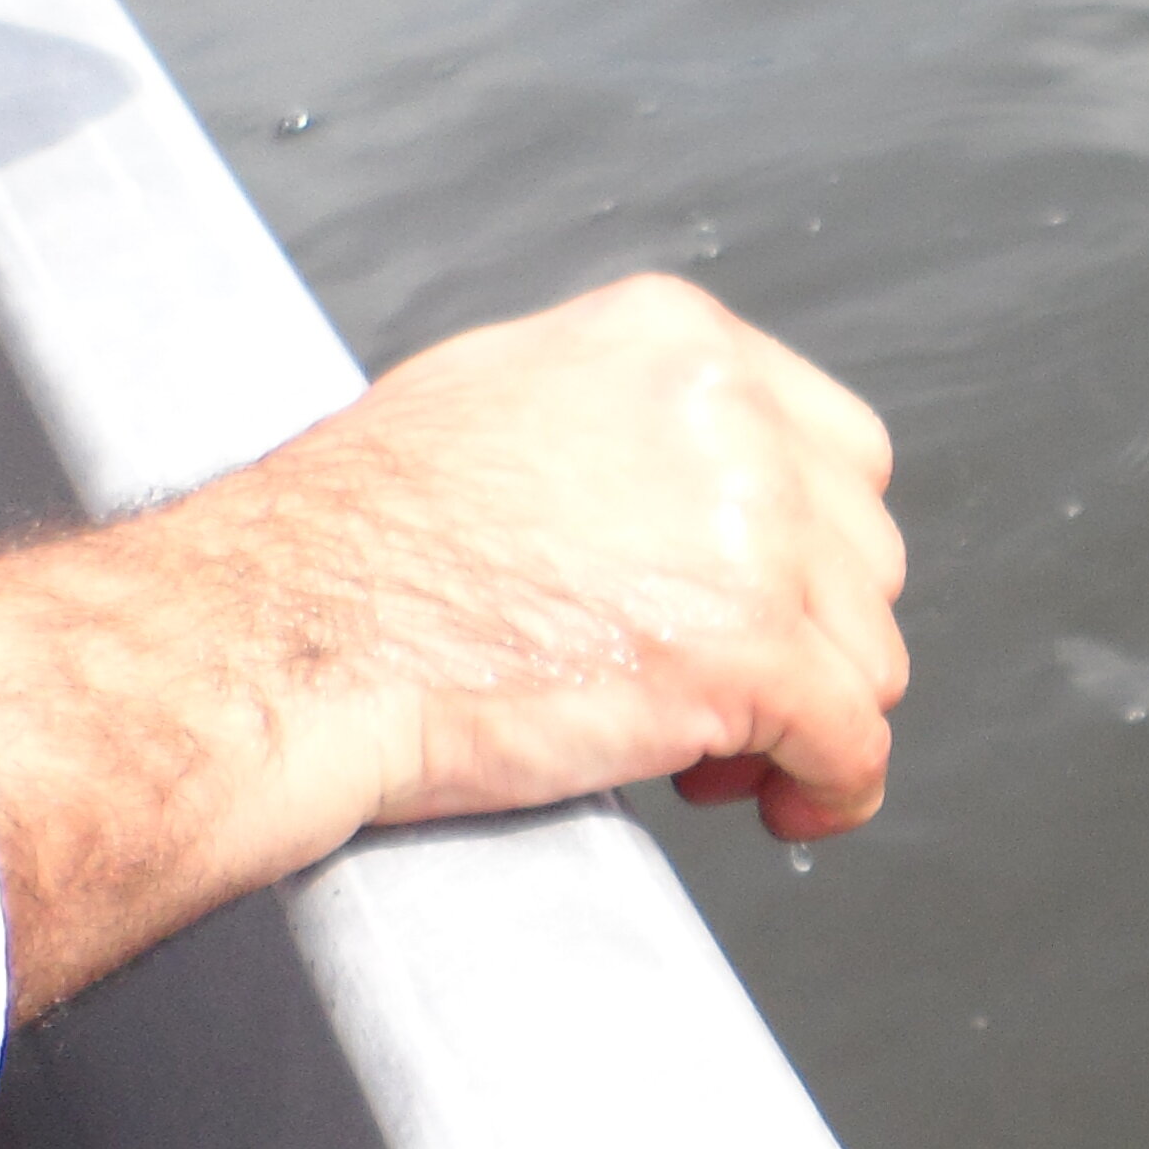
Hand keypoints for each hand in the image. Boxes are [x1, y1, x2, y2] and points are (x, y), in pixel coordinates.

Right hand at [0, 276, 907, 1017]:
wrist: (280, 638)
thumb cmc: (350, 546)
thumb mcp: (503, 404)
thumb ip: (625, 424)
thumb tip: (695, 488)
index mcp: (674, 343)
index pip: (839, 451)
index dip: (810, 553)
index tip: (766, 609)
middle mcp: (729, 417)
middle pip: (862, 557)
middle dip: (809, 640)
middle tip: (719, 696)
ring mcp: (750, 531)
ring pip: (868, 655)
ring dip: (807, 721)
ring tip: (710, 752)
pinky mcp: (750, 650)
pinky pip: (853, 742)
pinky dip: (832, 791)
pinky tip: (778, 805)